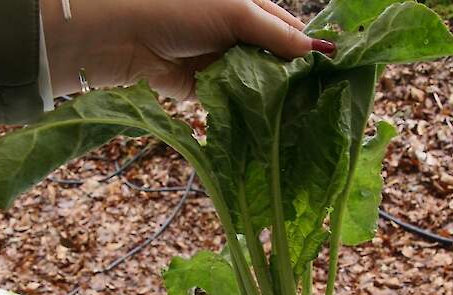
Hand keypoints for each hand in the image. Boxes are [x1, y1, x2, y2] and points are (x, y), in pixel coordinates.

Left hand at [40, 0, 334, 99]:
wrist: (120, 35)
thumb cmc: (176, 9)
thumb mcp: (234, 13)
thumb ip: (274, 34)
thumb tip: (315, 51)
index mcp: (248, 7)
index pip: (290, 30)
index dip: (309, 49)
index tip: (333, 72)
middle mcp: (237, 34)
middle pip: (276, 61)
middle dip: (293, 79)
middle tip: (319, 101)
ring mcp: (222, 64)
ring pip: (259, 86)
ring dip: (272, 100)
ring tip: (298, 117)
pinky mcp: (206, 91)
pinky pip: (235, 103)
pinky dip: (248, 112)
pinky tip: (268, 125)